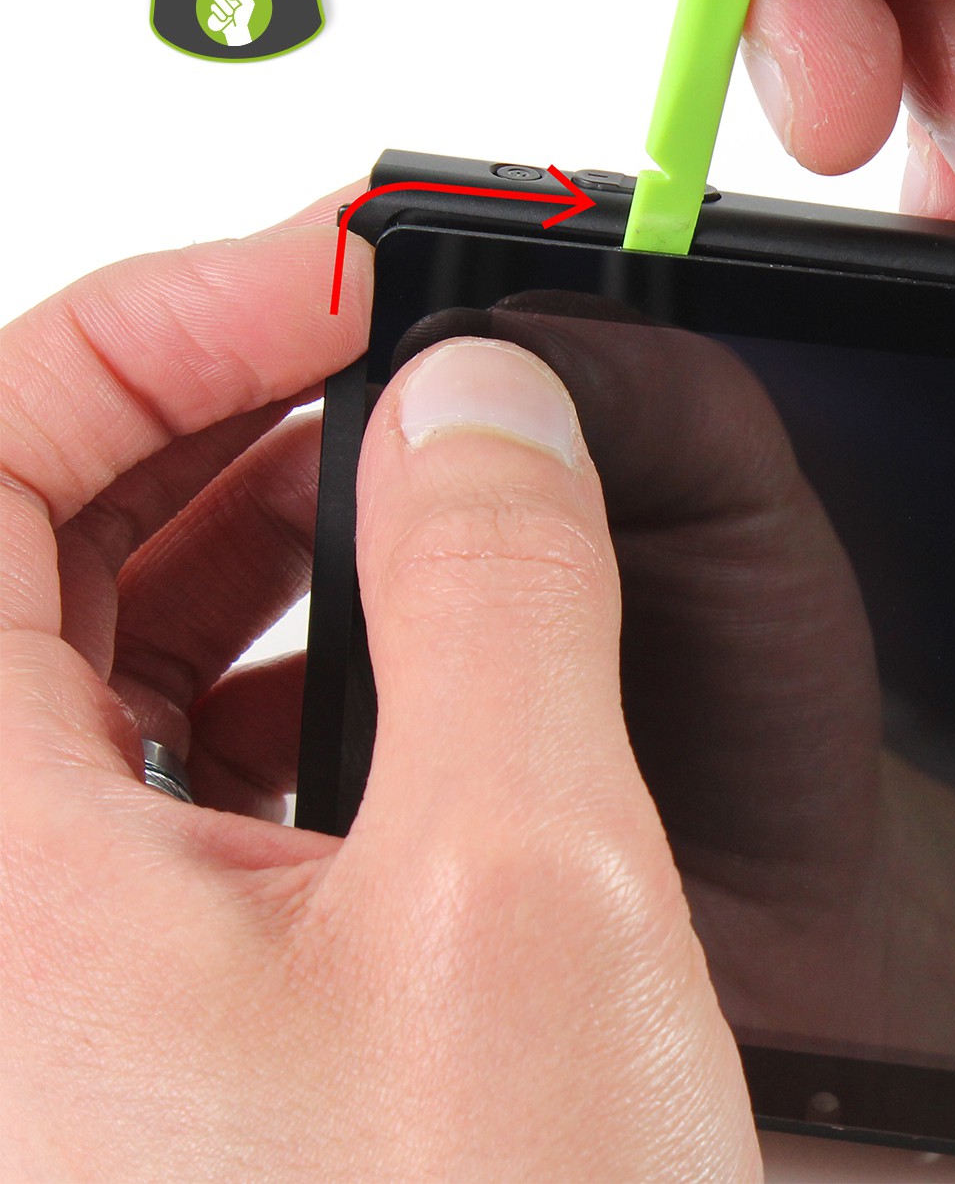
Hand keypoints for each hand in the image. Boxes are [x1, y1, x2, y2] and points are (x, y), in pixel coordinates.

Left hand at [0, 204, 757, 1177]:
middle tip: (392, 359)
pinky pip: (138, 802)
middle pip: (8, 556)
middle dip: (211, 417)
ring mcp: (27, 998)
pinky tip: (405, 700)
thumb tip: (484, 410)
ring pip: (75, 678)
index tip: (336, 278)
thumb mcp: (530, 895)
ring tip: (422, 500)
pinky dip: (267, 698)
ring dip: (244, 551)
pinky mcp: (107, 1048)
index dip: (152, 322)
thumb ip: (504, 598)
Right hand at [206, 0, 256, 45]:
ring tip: (230, 13)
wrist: (236, 29)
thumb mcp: (248, 4)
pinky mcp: (214, 10)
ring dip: (224, 5)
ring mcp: (220, 3)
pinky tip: (225, 17)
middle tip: (232, 1)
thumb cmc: (242, 17)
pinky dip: (220, 12)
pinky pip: (213, 7)